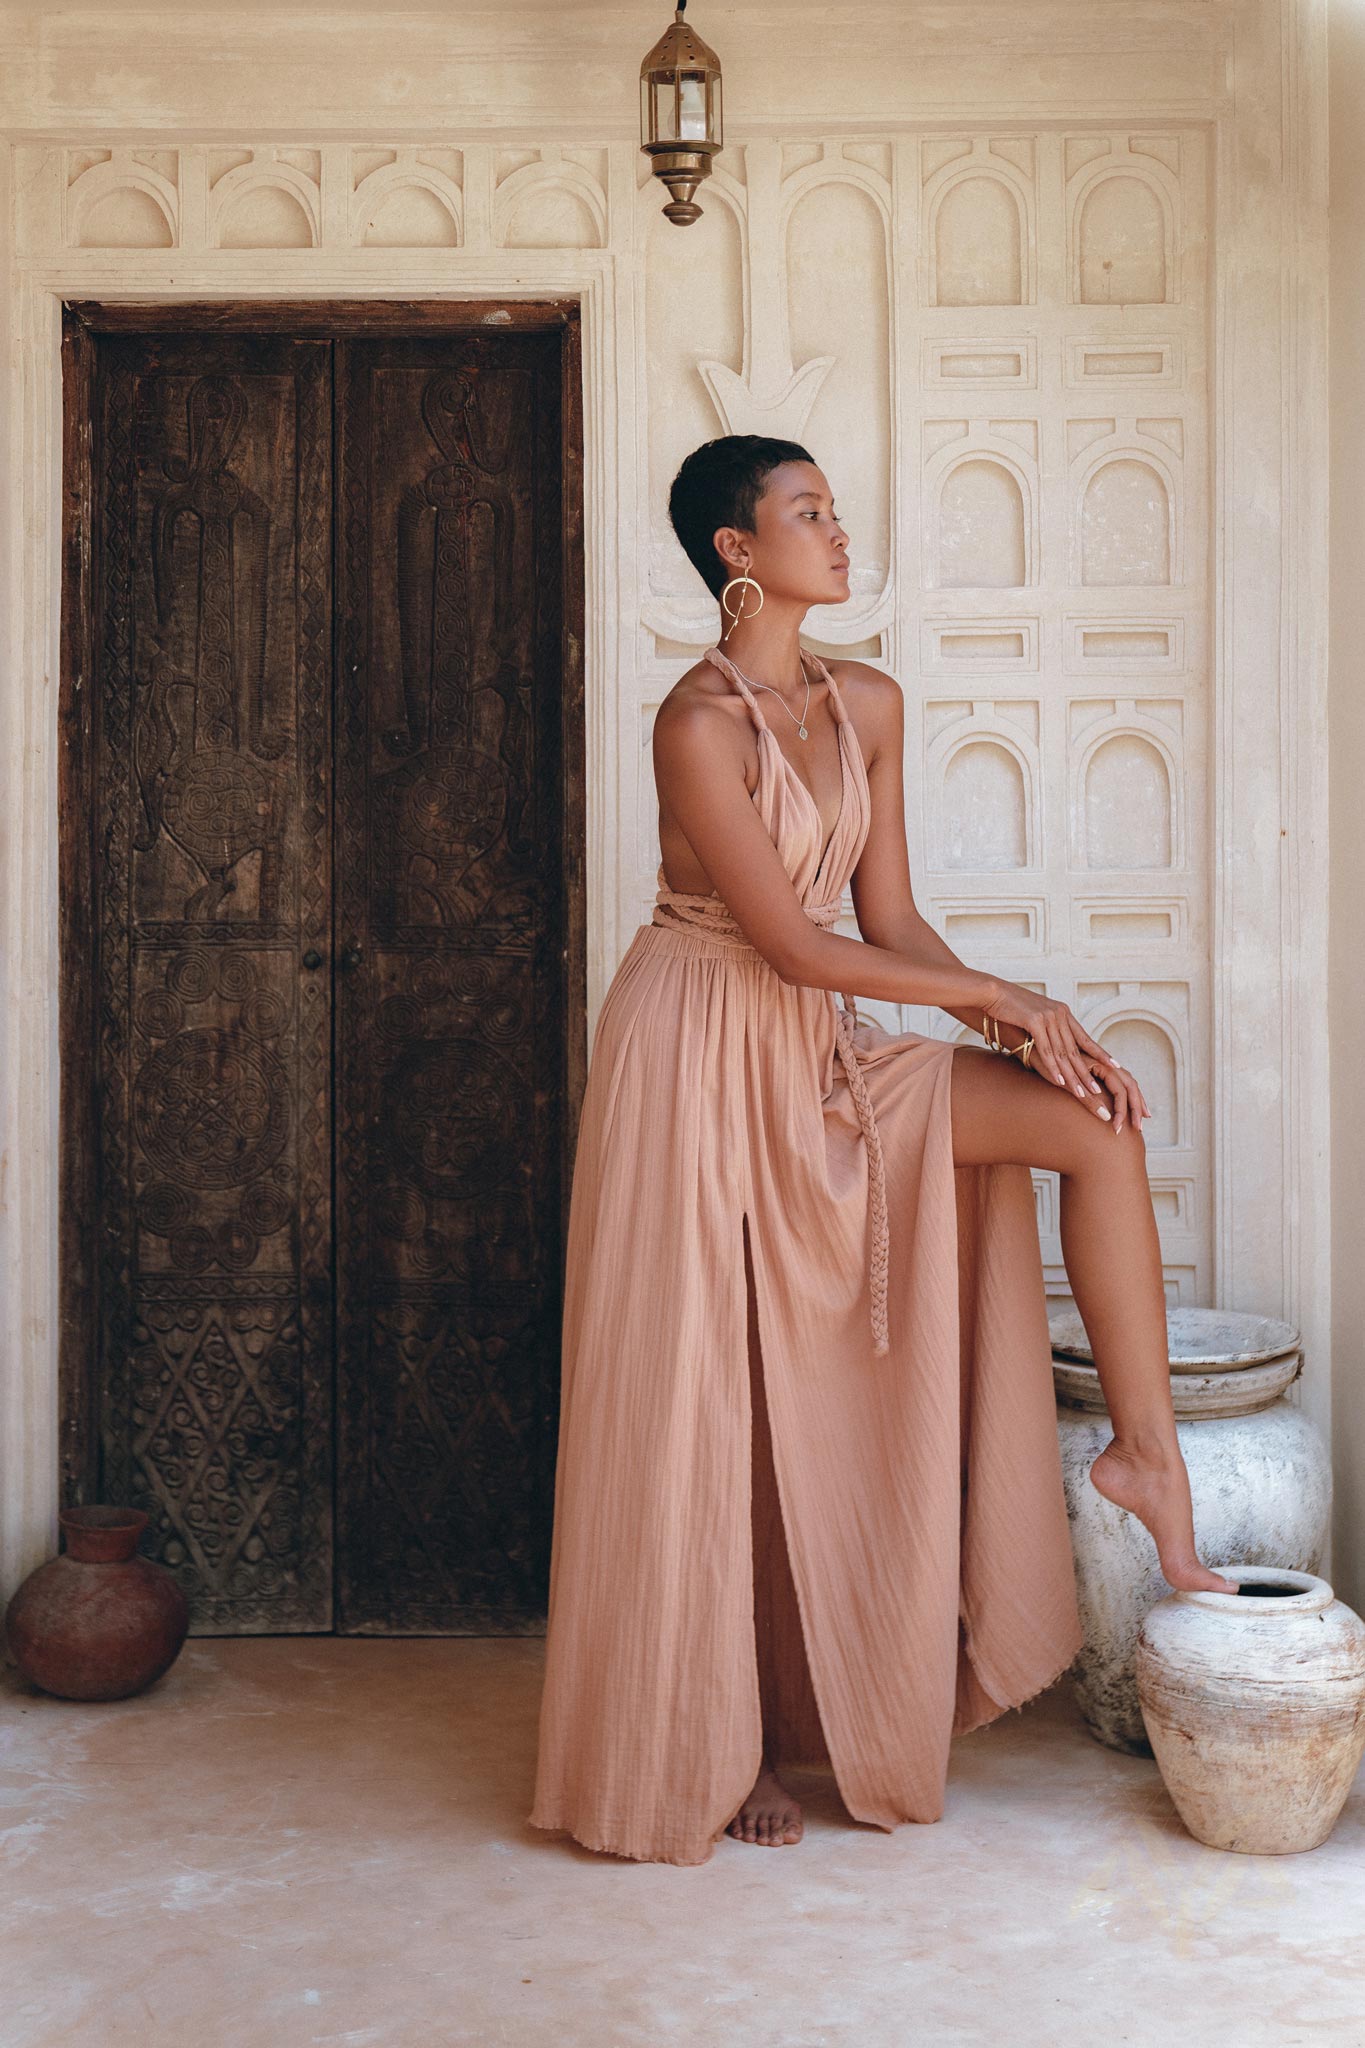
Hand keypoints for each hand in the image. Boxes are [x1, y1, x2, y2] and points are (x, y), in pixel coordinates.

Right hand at [983, 981, 1149, 1131]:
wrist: (991, 993)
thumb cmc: (1008, 1008)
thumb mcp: (1032, 1018)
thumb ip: (1045, 1031)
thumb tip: (1049, 1047)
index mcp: (1062, 1013)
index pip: (1084, 1037)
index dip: (1100, 1052)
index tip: (1115, 1066)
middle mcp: (1059, 1014)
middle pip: (1076, 1049)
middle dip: (1087, 1072)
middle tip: (1099, 1091)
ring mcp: (1049, 1016)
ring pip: (1063, 1052)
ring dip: (1073, 1075)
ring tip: (1082, 1093)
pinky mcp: (1035, 1020)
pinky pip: (1046, 1049)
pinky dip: (1053, 1066)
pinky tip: (1060, 1081)